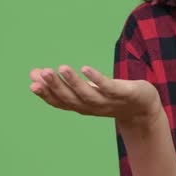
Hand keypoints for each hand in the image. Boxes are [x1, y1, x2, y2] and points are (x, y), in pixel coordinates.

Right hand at [28, 64, 161, 126]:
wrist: (143, 107)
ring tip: (61, 68)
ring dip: (73, 82)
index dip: (46, 94)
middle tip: (42, 73)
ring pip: (87, 93)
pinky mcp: (122, 93)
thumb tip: (34, 73)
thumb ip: (62, 83)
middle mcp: (91, 106)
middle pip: (70, 98)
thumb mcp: (84, 89)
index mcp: (81, 105)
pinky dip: (96, 79)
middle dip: (55, 86)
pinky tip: (86, 68)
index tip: (32, 83)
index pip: (60, 102)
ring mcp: (107, 101)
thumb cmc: (109, 96)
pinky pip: (108, 86)